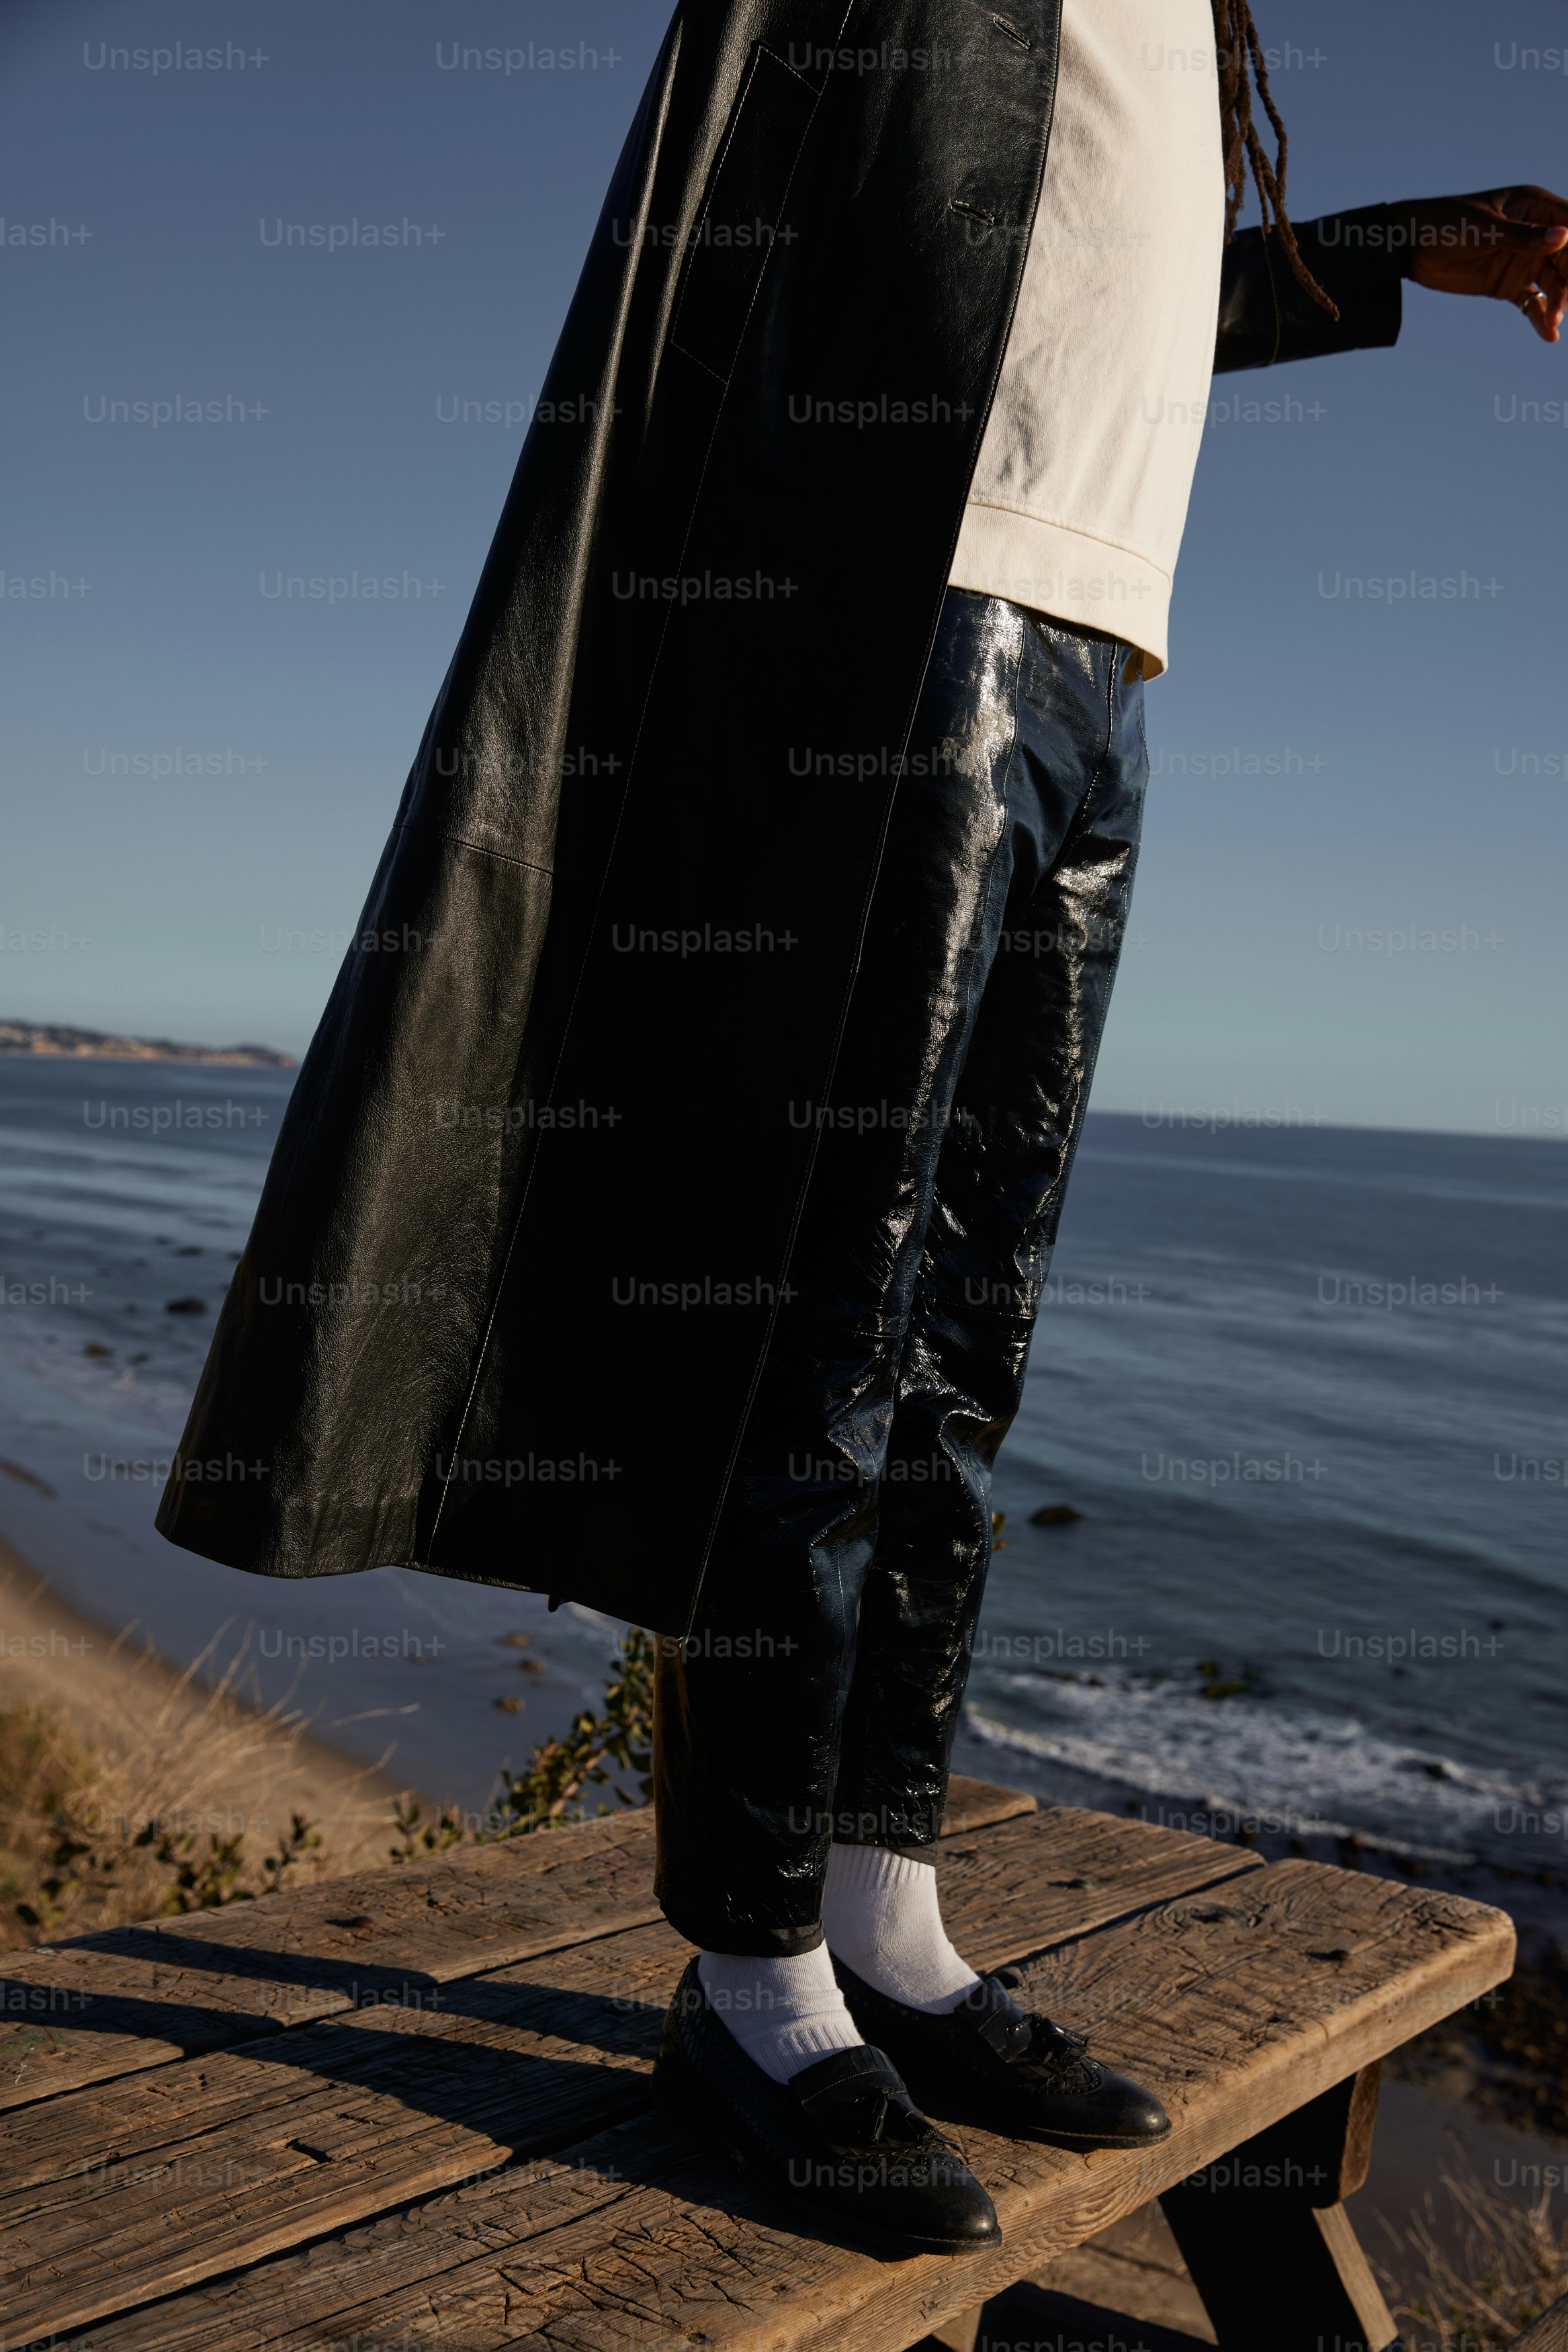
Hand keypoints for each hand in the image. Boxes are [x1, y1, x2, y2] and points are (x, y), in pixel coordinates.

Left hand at [1394, 187, 1567, 341]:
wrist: (1410, 246)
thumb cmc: (1446, 222)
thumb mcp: (1485, 228)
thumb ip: (1523, 236)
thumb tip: (1564, 236)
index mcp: (1534, 206)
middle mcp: (1535, 232)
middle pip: (1567, 257)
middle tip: (1564, 305)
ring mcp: (1523, 259)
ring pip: (1554, 282)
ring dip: (1559, 302)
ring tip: (1553, 321)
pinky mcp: (1509, 284)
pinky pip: (1533, 302)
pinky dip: (1540, 317)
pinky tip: (1549, 334)